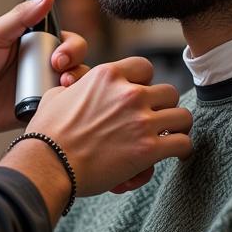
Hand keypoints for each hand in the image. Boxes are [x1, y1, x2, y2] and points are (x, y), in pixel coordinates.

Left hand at [0, 0, 87, 133]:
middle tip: (59, 72)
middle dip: (75, 67)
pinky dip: (62, 110)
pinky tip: (55, 109)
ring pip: (72, 89)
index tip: (59, 55)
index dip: (71, 47)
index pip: (67, 40)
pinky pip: (57, 111)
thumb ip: (20, 17)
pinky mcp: (34, 110)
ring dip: (74, 89)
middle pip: (76, 64)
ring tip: (61, 90)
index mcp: (34, 43)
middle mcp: (41, 65)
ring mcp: (39, 88)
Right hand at [23, 57, 190, 196]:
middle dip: (164, 107)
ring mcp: (141, 120)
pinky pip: (183, 143)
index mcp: (108, 75)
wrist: (48, 163)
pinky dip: (182, 150)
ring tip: (171, 137)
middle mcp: (129, 93)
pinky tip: (176, 155)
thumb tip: (72, 84)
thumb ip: (75, 86)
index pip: (145, 68)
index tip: (142, 97)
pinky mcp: (149, 148)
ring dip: (177, 128)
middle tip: (157, 120)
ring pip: (182, 116)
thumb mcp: (56, 96)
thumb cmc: (47, 133)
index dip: (146, 83)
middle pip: (168, 92)